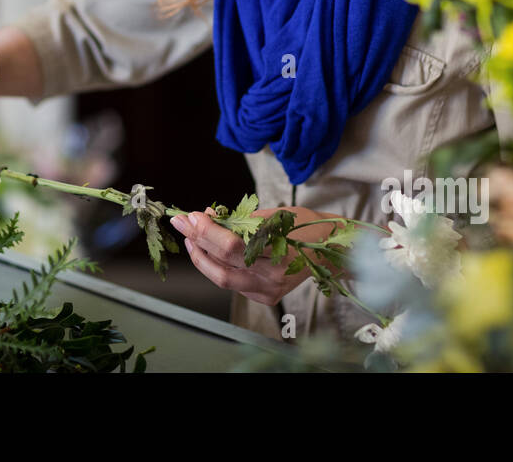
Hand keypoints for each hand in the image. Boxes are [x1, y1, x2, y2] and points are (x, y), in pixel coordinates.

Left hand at [169, 205, 343, 306]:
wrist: (331, 252)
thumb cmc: (303, 226)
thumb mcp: (275, 214)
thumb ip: (240, 219)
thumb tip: (207, 216)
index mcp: (279, 253)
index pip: (232, 245)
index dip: (207, 230)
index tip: (192, 215)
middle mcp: (273, 277)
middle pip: (222, 262)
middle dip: (197, 240)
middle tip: (181, 222)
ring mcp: (268, 291)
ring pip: (222, 278)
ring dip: (201, 257)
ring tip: (190, 237)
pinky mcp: (265, 298)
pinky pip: (232, 282)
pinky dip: (217, 265)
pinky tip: (210, 251)